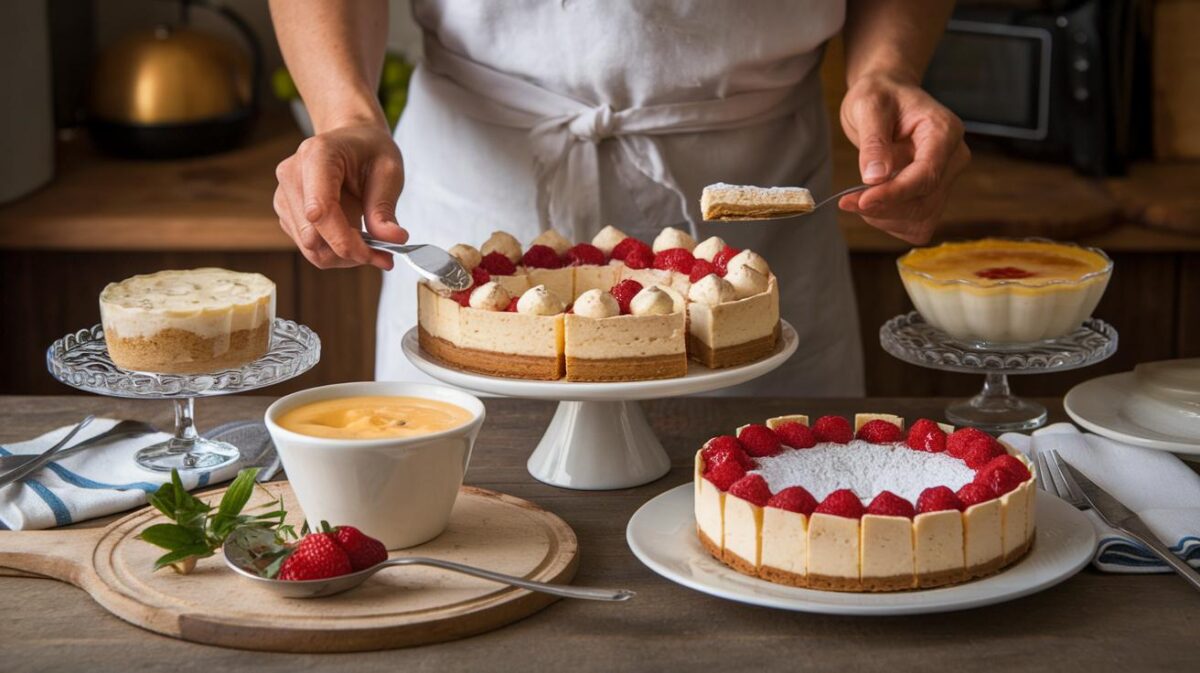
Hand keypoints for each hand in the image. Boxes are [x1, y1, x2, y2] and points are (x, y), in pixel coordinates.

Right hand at [273, 123, 407, 269]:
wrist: (352, 141)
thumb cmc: (370, 151)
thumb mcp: (389, 171)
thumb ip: (385, 207)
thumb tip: (393, 240)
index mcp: (317, 155)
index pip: (321, 210)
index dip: (345, 240)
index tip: (374, 254)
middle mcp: (292, 174)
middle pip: (312, 236)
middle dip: (348, 252)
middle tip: (381, 254)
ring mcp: (284, 194)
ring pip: (309, 247)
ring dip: (342, 255)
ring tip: (370, 245)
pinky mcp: (286, 211)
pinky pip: (308, 246)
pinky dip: (334, 251)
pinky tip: (353, 238)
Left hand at [838, 72, 969, 243]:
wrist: (887, 96)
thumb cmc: (880, 95)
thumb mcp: (869, 106)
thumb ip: (873, 142)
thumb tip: (875, 177)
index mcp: (944, 132)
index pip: (926, 175)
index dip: (894, 194)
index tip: (860, 200)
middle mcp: (952, 158)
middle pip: (924, 203)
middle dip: (883, 208)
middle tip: (847, 200)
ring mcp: (945, 178)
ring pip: (922, 219)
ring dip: (885, 219)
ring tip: (857, 198)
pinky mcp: (933, 194)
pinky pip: (917, 224)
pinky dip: (890, 222)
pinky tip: (872, 203)